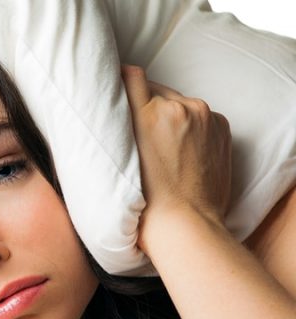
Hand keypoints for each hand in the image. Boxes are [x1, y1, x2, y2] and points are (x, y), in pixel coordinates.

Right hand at [122, 65, 231, 249]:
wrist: (185, 223)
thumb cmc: (144, 198)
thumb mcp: (118, 155)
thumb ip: (119, 119)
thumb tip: (116, 92)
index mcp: (147, 113)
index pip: (131, 75)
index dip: (121, 80)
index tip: (116, 87)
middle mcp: (178, 106)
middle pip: (155, 90)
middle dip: (146, 105)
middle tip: (137, 132)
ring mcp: (204, 115)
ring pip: (178, 102)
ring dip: (169, 116)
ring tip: (162, 147)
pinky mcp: (221, 126)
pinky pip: (199, 115)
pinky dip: (190, 126)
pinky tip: (182, 151)